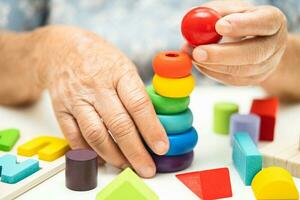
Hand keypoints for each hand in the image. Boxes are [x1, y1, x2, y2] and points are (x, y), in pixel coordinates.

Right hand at [34, 26, 168, 176]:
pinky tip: (102, 158)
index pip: (138, 104)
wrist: (63, 49)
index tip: (162, 147)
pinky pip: (74, 137)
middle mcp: (97, 86)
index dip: (152, 129)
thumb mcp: (124, 66)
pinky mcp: (61, 109)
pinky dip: (89, 152)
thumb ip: (136, 94)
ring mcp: (76, 99)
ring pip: (96, 135)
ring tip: (126, 165)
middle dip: (135, 152)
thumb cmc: (100, 59)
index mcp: (119, 73)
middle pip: (118, 125)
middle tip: (147, 168)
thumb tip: (153, 125)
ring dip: (113, 156)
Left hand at [183, 0, 287, 85]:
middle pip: (253, 54)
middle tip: (198, 52)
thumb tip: (192, 19)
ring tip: (192, 54)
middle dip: (222, 55)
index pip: (264, 23)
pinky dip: (211, 71)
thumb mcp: (231, 11)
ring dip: (211, 65)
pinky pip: (230, 79)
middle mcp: (274, 46)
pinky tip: (200, 62)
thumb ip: (216, 12)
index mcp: (273, 21)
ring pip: (239, 71)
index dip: (242, 25)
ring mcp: (266, 66)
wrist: (255, 42)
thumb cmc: (240, 21)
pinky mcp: (252, 80)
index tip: (219, 26)